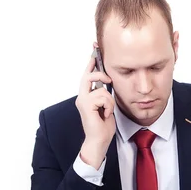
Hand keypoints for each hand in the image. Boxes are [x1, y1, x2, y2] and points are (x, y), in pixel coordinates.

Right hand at [75, 47, 115, 168]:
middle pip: (88, 75)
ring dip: (109, 101)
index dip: (92, 61)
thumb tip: (109, 81)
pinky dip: (108, 106)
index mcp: (86, 95)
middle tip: (109, 79)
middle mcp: (81, 96)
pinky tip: (106, 115)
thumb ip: (105, 94)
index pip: (88, 74)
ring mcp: (82, 101)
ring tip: (107, 111)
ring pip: (101, 89)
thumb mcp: (107, 106)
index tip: (95, 48)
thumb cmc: (103, 126)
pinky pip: (103, 97)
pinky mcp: (86, 105)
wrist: (98, 141)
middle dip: (99, 73)